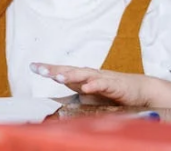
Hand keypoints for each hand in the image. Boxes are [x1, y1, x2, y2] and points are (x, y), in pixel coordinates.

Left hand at [30, 63, 151, 106]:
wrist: (138, 91)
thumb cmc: (111, 93)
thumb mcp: (89, 97)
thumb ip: (74, 97)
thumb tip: (55, 104)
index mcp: (81, 77)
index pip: (62, 71)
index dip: (48, 68)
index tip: (32, 66)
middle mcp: (89, 75)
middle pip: (69, 71)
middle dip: (54, 70)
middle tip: (39, 69)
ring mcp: (101, 78)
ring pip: (83, 75)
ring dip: (70, 75)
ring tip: (58, 77)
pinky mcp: (114, 85)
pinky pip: (102, 85)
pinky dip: (94, 85)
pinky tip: (85, 87)